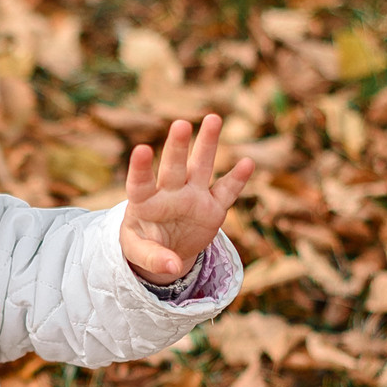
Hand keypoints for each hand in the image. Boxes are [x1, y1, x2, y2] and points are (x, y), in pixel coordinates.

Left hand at [122, 114, 252, 283]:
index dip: (140, 168)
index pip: (140, 183)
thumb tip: (172, 267)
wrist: (165, 249)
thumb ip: (152, 258)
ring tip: (213, 119)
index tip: (141, 149)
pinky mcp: (213, 207)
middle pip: (173, 167)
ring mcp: (193, 197)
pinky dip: (237, 179)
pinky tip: (247, 163)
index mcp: (145, 202)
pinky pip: (226, 191)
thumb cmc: (144, 244)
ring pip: (200, 167)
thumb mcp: (138, 254)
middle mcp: (169, 192)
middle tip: (181, 124)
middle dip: (177, 147)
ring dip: (207, 145)